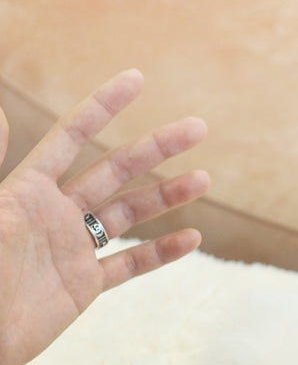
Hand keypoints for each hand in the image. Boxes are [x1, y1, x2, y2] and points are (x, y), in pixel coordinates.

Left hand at [0, 69, 208, 364]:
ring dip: (167, 196)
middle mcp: (55, 213)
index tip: (136, 79)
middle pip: (116, 171)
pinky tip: (192, 238)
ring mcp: (72, 249)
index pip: (72, 137)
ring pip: (130, 214)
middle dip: (156, 147)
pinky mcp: (83, 286)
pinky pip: (130, 265)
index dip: (104, 106)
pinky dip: (162, 253)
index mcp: (26, 190)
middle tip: (197, 128)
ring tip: (203, 179)